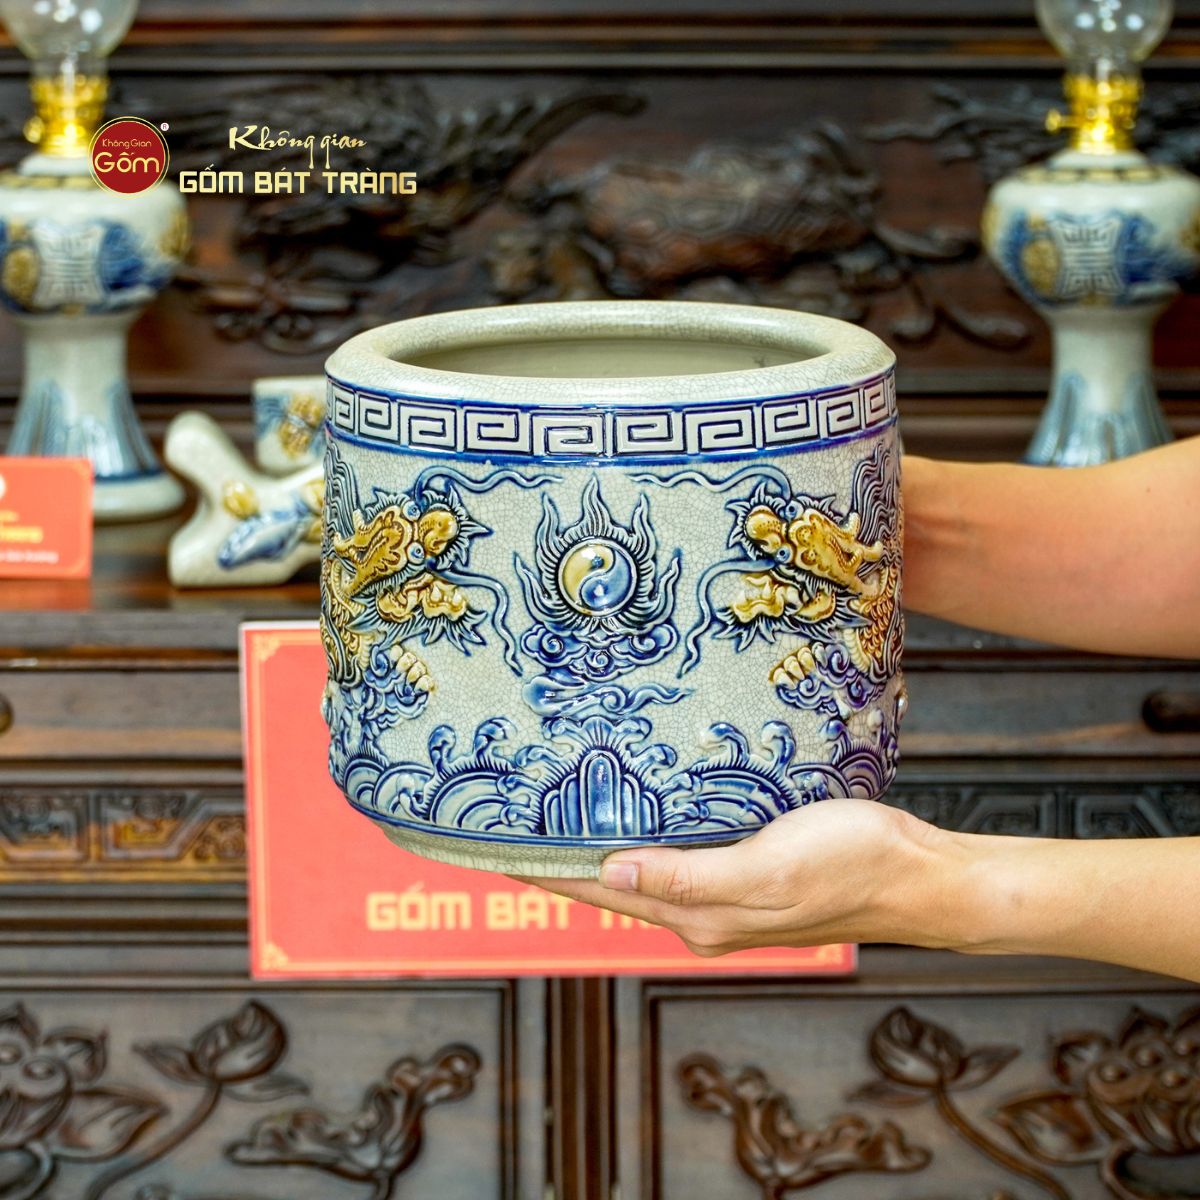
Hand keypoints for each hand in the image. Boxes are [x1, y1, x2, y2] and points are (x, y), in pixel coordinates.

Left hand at [519, 799, 959, 957]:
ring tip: (556, 810)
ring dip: (599, 843)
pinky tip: (638, 813)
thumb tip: (611, 872)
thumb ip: (688, 877)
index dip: (542, 867)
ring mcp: (725, 894)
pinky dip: (646, 836)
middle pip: (611, 880)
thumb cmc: (852, 866)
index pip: (598, 888)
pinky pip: (680, 854)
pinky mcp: (748, 871)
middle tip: (511, 815)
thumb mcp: (765, 869)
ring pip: (643, 867)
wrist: (919, 875)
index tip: (491, 845)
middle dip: (559, 854)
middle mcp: (702, 911)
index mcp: (698, 915)